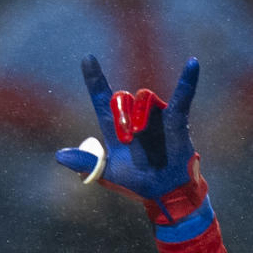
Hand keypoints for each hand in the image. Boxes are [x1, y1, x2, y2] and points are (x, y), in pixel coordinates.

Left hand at [56, 54, 207, 224]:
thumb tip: (59, 155)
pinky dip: (188, 81)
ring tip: (139, 135)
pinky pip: (182, 96)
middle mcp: (134, 116)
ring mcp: (155, 115)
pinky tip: (193, 64)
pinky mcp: (176, 119)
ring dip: (140, 115)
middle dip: (121, 116)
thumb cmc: (136, 183)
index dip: (95, 78)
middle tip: (127, 138)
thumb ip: (85, 163)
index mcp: (115, 126)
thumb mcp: (107, 173)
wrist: (164, 194)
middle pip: (122, 98)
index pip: (102, 97)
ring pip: (143, 98)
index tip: (88, 59)